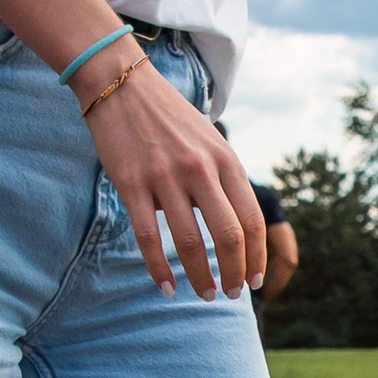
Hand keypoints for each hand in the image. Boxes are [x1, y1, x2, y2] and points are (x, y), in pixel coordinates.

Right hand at [73, 51, 266, 299]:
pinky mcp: (132, 184)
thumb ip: (224, 178)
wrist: (120, 84)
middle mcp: (200, 169)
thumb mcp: (209, 141)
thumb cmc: (168, 117)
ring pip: (190, 242)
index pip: (251, 219)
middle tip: (233, 294)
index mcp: (225, 159)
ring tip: (205, 294)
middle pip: (229, 236)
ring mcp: (165, 177)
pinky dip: (160, 268)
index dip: (257, 256)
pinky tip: (167, 286)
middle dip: (235, 273)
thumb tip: (236, 227)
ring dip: (201, 277)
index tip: (257, 279)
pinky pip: (148, 237)